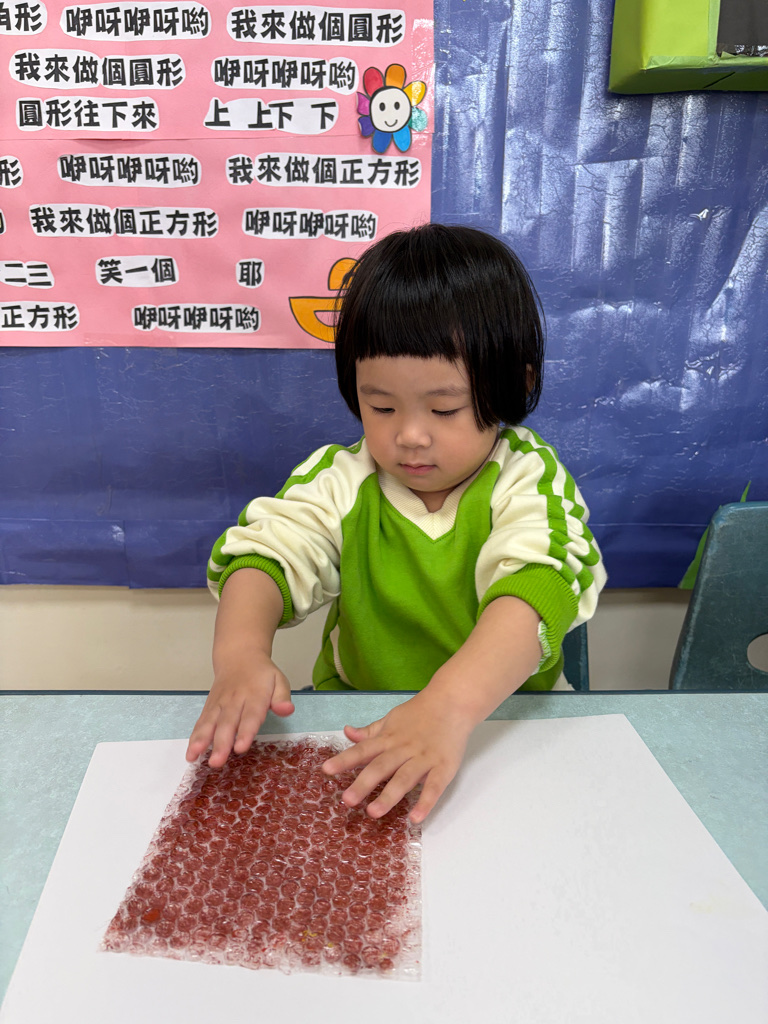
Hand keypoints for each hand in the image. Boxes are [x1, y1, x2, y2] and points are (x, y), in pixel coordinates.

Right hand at [186, 650, 293, 766]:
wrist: (239, 656)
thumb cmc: (261, 674)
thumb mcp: (279, 680)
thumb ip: (282, 697)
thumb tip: (287, 710)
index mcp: (254, 695)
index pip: (250, 715)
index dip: (245, 732)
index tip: (240, 748)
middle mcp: (234, 700)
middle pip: (227, 723)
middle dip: (221, 743)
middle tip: (216, 762)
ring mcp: (219, 704)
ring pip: (210, 722)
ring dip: (202, 740)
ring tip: (195, 756)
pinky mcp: (209, 707)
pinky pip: (201, 722)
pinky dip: (194, 737)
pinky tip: (190, 753)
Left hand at [321, 690, 473, 823]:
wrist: (453, 702)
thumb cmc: (420, 713)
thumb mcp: (392, 718)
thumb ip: (370, 731)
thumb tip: (347, 732)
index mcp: (389, 738)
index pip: (363, 749)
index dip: (344, 760)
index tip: (326, 770)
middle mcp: (404, 749)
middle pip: (381, 767)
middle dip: (363, 783)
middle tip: (347, 800)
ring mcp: (424, 759)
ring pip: (404, 779)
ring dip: (389, 796)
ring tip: (373, 813)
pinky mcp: (444, 767)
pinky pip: (434, 787)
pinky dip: (425, 802)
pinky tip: (415, 818)